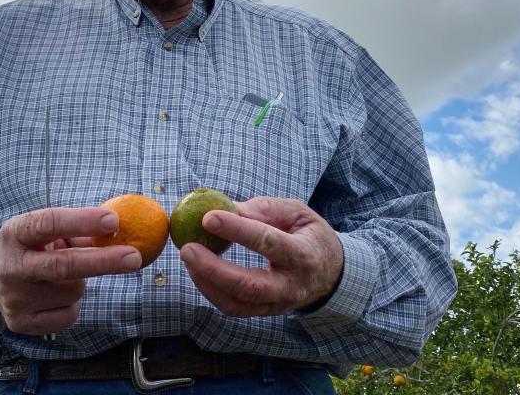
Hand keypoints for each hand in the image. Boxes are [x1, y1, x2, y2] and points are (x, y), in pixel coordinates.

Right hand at [0, 207, 141, 334]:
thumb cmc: (33, 247)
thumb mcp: (47, 231)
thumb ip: (80, 232)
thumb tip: (121, 234)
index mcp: (16, 233)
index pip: (49, 223)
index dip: (82, 221)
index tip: (113, 221)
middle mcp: (11, 266)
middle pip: (62, 265)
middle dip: (102, 261)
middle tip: (134, 257)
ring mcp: (14, 298)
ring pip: (72, 292)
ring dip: (81, 283)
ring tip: (64, 276)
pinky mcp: (21, 323)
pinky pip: (68, 315)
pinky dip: (73, 304)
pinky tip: (57, 295)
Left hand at [179, 196, 343, 316]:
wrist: (332, 273)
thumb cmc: (309, 235)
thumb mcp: (297, 212)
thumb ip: (265, 209)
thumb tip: (228, 208)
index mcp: (303, 254)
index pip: (267, 242)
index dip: (237, 229)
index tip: (208, 217)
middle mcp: (291, 285)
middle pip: (248, 285)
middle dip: (213, 269)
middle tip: (187, 248)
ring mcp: (278, 304)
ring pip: (237, 303)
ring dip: (206, 282)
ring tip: (189, 257)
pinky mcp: (266, 312)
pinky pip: (234, 308)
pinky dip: (211, 291)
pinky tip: (198, 271)